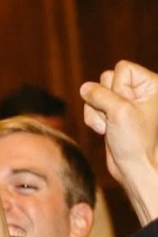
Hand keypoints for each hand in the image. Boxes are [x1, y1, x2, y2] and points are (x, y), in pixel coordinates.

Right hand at [80, 60, 157, 188]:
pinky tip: (105, 131)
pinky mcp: (112, 113)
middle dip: (104, 101)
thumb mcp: (118, 112)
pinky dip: (94, 119)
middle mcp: (139, 91)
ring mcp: (124, 102)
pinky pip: (92, 106)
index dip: (117, 88)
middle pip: (106, 79)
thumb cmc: (134, 141)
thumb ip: (99, 94)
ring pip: (96, 94)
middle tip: (116, 118)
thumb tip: (85, 88)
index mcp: (151, 84)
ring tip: (110, 127)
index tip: (126, 108)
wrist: (132, 167)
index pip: (122, 69)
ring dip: (97, 112)